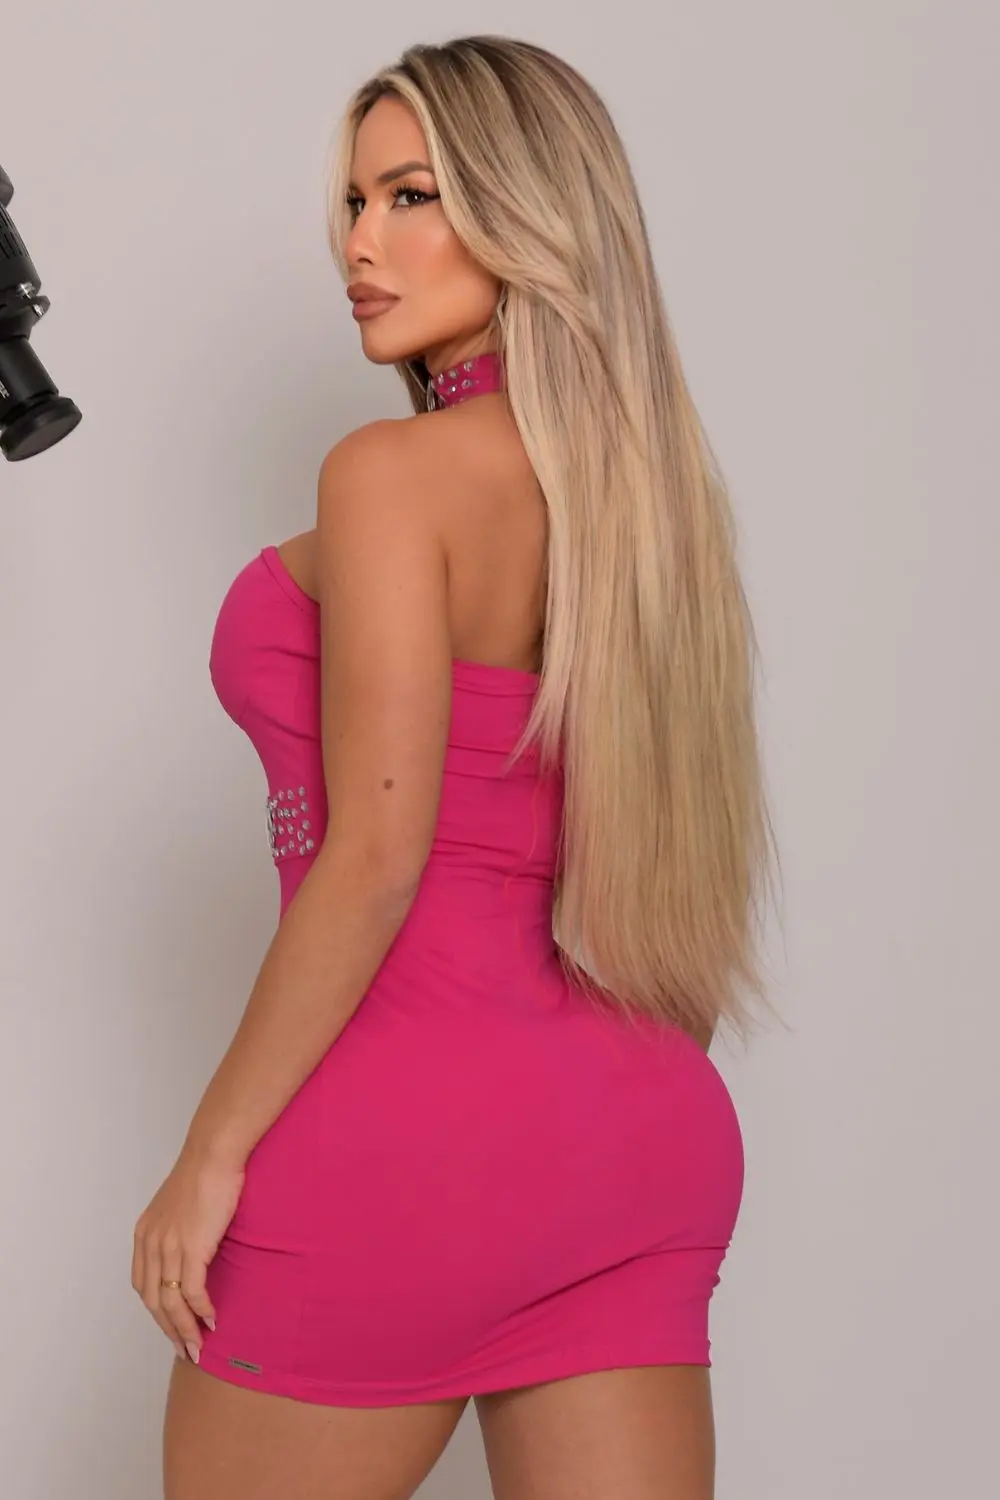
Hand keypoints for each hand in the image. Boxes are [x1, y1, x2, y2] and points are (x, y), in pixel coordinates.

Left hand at [131, 1146, 244, 1362]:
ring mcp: (169, 1246)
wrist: (213, 1154)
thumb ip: (177, 1230)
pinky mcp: (191, 1247)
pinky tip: (212, 1319)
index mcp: (145, 1235)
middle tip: (186, 1349)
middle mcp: (151, 1244)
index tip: (173, 1327)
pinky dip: (200, 1310)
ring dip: (185, 1329)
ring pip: (171, 1302)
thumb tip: (192, 1249)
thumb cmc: (204, 1172)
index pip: (144, 1286)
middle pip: (154, 1301)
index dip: (158, 1312)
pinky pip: (192, 1291)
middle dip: (169, 1329)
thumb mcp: (180, 1206)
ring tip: (199, 1346)